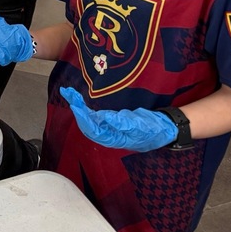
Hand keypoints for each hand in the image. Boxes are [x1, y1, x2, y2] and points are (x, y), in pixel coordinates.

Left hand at [59, 87, 178, 152]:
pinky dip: (84, 106)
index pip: (94, 131)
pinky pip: (93, 115)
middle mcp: (108, 135)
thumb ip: (124, 123)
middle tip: (67, 93)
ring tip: (69, 92)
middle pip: (87, 125)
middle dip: (77, 109)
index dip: (83, 119)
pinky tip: (77, 98)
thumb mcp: (142, 126)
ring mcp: (108, 128)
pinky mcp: (110, 121)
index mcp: (115, 139)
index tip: (75, 106)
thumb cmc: (153, 130)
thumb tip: (105, 118)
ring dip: (78, 106)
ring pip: (88, 119)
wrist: (162, 130)